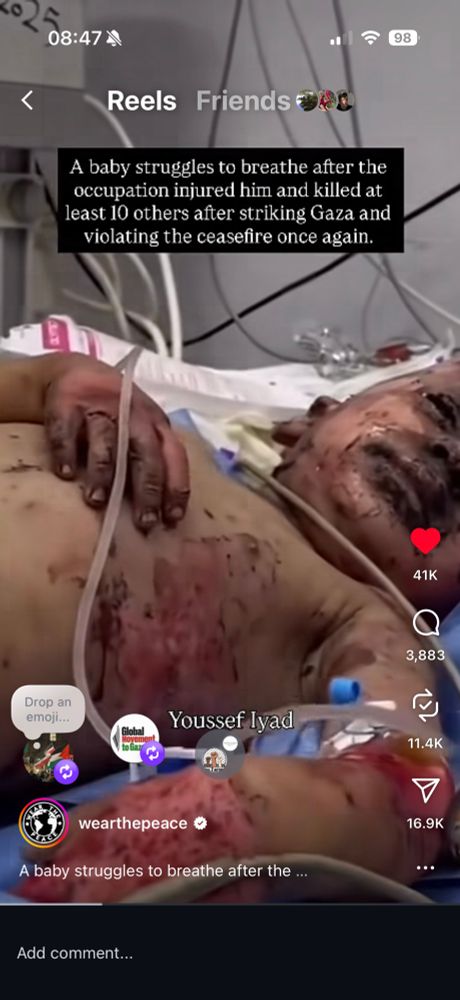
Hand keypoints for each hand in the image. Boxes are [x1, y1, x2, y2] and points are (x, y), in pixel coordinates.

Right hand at [43, 355, 189, 530]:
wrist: (77, 373)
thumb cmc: (117, 414)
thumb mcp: (142, 429)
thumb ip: (152, 460)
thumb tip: (163, 513)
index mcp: (156, 423)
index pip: (173, 455)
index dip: (175, 486)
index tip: (173, 518)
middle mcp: (132, 415)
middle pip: (144, 453)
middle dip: (146, 489)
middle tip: (144, 522)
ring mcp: (99, 407)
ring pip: (106, 441)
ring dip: (103, 472)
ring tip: (97, 501)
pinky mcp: (67, 404)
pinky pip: (66, 430)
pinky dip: (66, 452)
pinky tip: (65, 474)